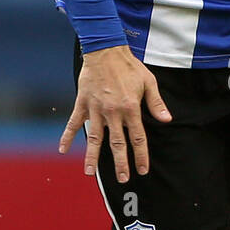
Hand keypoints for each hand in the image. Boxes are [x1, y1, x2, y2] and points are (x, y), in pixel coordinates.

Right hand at [59, 44, 171, 181]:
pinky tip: (63, 149)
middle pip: (117, 143)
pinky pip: (74, 123)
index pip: (138, 138)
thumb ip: (156, 103)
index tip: (142, 170)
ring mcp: (96, 109)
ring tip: (90, 173)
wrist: (105, 50)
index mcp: (131, 108)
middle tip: (122, 179)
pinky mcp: (83, 103)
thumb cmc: (129, 66)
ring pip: (95, 138)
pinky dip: (68, 136)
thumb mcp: (148, 82)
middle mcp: (113, 112)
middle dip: (120, 163)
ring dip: (92, 156)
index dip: (140, 156)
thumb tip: (166, 120)